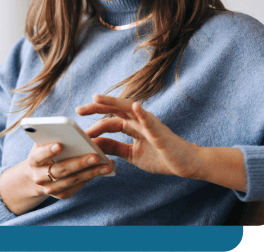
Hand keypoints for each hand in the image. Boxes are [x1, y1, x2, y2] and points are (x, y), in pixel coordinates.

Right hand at [26, 141, 112, 199]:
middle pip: (60, 169)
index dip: (48, 151)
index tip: (60, 145)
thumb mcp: (45, 141)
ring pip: (72, 180)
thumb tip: (73, 132)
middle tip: (95, 156)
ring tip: (106, 165)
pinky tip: (103, 170)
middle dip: (79, 163)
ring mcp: (50, 188)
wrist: (40, 172)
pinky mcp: (62, 194)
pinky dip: (91, 177)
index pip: (39, 156)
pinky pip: (78, 186)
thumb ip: (53, 136)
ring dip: (91, 172)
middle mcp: (39, 176)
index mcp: (33, 160)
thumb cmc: (46, 150)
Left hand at [76, 94, 201, 179]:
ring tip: (97, 98)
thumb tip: (94, 144)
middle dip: (96, 107)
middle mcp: (138, 120)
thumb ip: (115, 147)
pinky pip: (150, 121)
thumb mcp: (132, 154)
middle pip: (114, 109)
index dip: (94, 122)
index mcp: (131, 125)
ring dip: (113, 102)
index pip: (109, 120)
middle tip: (78, 110)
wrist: (186, 164)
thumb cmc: (161, 156)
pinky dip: (142, 113)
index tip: (78, 126)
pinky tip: (135, 106)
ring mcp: (149, 124)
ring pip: (129, 109)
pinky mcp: (160, 132)